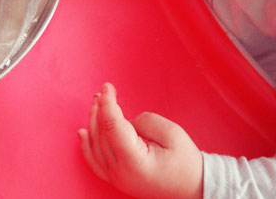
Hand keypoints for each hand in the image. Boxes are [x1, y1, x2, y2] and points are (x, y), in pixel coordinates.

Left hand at [79, 83, 202, 198]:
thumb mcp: (171, 133)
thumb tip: (126, 120)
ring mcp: (117, 178)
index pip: (112, 127)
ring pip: (95, 145)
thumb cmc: (186, 162)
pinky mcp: (117, 179)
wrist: (193, 189)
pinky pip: (95, 162)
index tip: (107, 87)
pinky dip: (87, 146)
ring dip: (94, 122)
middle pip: (101, 135)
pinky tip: (82, 132)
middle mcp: (121, 173)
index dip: (108, 104)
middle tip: (104, 91)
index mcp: (135, 162)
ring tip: (97, 103)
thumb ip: (144, 121)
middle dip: (101, 109)